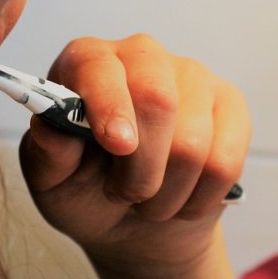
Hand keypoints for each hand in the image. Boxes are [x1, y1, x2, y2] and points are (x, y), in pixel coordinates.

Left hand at [18, 33, 250, 270]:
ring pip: (193, 142)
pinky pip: (226, 160)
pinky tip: (183, 199)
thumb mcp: (52, 182)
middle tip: (125, 194)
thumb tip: (51, 126)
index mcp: (87, 61)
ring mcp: (192, 75)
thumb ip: (48, 154)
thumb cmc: (85, 190)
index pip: (100, 67)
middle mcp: (141, 55)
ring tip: (150, 200)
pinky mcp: (229, 105)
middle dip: (141, 168)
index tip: (116, 146)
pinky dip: (200, 198)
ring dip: (168, 193)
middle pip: (157, 100)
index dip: (110, 106)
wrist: (134, 223)